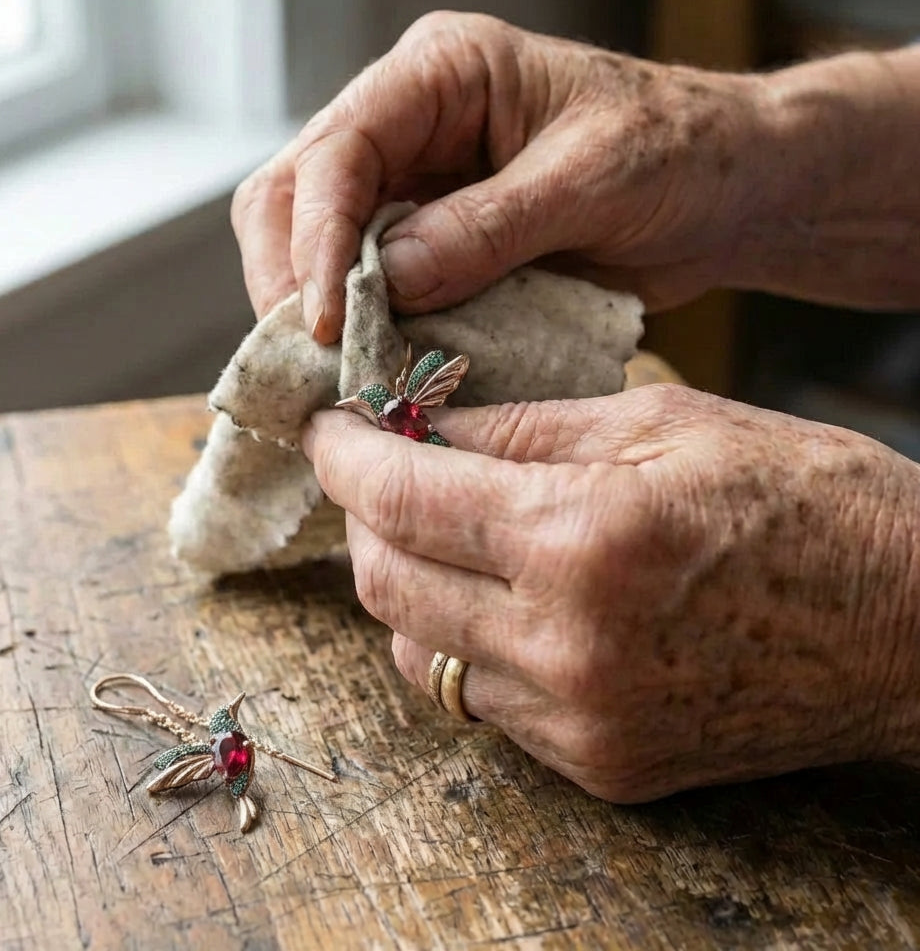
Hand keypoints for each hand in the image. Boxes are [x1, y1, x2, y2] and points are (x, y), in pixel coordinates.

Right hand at [233, 11, 773, 341]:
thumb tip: (388, 280)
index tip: (323, 320)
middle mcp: (409, 124)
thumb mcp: (591, 179)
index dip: (317, 237)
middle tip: (312, 358)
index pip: (339, 149)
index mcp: (441, 74)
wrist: (723, 191)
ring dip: (316, 310)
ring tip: (335, 372)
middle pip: (296, 193)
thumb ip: (488, 227)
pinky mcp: (432, 243)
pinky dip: (363, 329)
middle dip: (292, 278)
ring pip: (315, 244)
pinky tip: (371, 366)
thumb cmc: (678, 152)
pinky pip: (368, 285)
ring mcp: (415, 186)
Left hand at [303, 387, 919, 800]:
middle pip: (387, 584)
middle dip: (363, 517)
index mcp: (583, 538)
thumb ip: (524, 428)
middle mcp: (566, 645)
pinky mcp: (600, 765)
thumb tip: (425, 425)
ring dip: (404, 583)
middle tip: (377, 470)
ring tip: (435, 530)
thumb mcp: (663, 424)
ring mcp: (580, 721)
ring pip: (420, 652)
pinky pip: (481, 701)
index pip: (404, 497)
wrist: (911, 627)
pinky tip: (493, 595)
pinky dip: (461, 640)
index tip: (327, 428)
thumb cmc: (806, 500)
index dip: (346, 456)